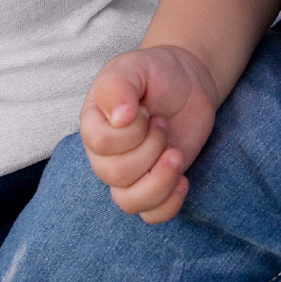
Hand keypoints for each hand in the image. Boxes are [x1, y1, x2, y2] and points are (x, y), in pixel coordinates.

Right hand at [79, 45, 219, 223]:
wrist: (186, 80)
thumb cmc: (154, 73)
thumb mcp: (133, 66)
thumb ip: (118, 86)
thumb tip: (119, 118)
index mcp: (94, 127)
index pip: (101, 144)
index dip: (131, 130)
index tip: (147, 109)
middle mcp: (106, 156)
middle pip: (116, 175)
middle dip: (150, 147)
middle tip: (162, 122)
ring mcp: (131, 174)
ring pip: (130, 203)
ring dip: (160, 180)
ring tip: (176, 154)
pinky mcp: (156, 184)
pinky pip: (152, 215)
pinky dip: (169, 204)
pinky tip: (184, 180)